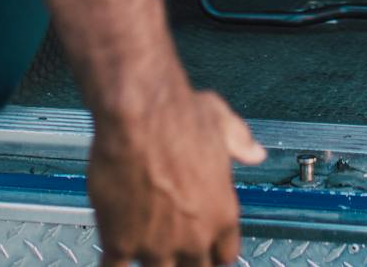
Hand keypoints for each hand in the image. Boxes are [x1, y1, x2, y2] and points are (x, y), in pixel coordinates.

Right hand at [89, 82, 265, 266]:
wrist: (139, 114)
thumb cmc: (179, 115)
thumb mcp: (222, 123)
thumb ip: (240, 143)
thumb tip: (254, 152)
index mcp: (222, 213)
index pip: (225, 255)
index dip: (212, 252)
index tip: (203, 247)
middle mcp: (194, 236)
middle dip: (184, 261)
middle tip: (171, 249)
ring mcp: (157, 244)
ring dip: (150, 262)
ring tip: (140, 248)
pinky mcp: (121, 241)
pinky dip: (113, 265)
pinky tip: (112, 257)